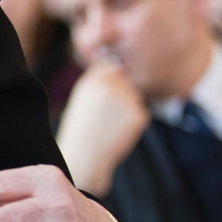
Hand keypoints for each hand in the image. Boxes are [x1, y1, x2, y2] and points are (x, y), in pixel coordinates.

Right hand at [56, 59, 149, 196]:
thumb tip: (118, 66)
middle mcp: (109, 87)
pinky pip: (141, 113)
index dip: (110, 80)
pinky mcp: (138, 115)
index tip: (105, 95)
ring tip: (111, 124)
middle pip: (125, 82)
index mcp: (92, 81)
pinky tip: (119, 131)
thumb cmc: (81, 128)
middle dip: (121, 94)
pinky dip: (133, 122)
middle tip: (107, 114)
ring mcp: (125, 101)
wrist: (85, 156)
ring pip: (135, 97)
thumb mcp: (82, 97)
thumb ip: (98, 80)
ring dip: (128, 107)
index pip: (111, 67)